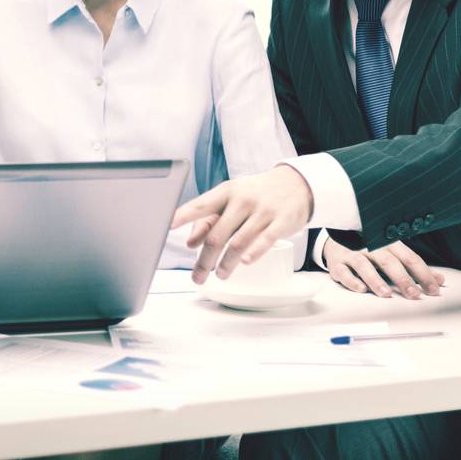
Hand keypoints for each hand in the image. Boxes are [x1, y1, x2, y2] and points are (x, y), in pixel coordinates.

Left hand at [171, 164, 314, 283]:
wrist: (296, 183)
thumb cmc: (256, 193)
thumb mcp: (231, 198)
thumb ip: (208, 219)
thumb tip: (189, 242)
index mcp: (225, 192)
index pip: (199, 206)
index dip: (181, 216)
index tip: (165, 225)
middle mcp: (242, 200)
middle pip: (217, 235)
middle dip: (204, 260)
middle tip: (197, 276)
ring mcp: (262, 211)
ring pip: (238, 243)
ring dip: (226, 263)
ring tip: (220, 274)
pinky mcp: (281, 222)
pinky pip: (265, 240)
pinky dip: (254, 253)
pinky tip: (244, 263)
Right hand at [323, 239, 445, 298]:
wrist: (336, 239)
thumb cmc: (369, 250)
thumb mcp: (393, 254)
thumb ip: (415, 268)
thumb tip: (440, 280)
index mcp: (388, 243)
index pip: (409, 257)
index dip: (422, 273)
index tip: (433, 289)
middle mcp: (371, 246)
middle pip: (388, 261)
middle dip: (402, 278)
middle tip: (414, 294)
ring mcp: (353, 254)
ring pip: (364, 265)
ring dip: (376, 279)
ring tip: (386, 294)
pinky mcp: (337, 262)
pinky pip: (343, 271)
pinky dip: (352, 280)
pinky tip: (361, 289)